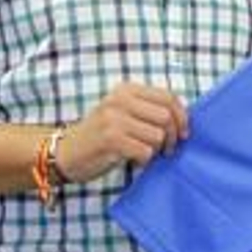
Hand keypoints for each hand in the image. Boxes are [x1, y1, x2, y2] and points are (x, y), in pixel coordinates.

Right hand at [56, 82, 188, 182]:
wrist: (65, 154)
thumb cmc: (101, 136)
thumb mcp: (124, 113)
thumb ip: (150, 110)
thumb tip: (185, 119)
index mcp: (126, 90)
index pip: (169, 97)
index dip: (183, 117)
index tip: (184, 133)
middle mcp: (120, 100)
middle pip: (167, 117)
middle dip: (174, 137)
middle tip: (168, 150)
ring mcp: (114, 118)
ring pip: (158, 136)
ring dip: (157, 151)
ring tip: (145, 154)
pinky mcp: (111, 139)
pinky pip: (146, 152)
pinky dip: (145, 161)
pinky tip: (134, 161)